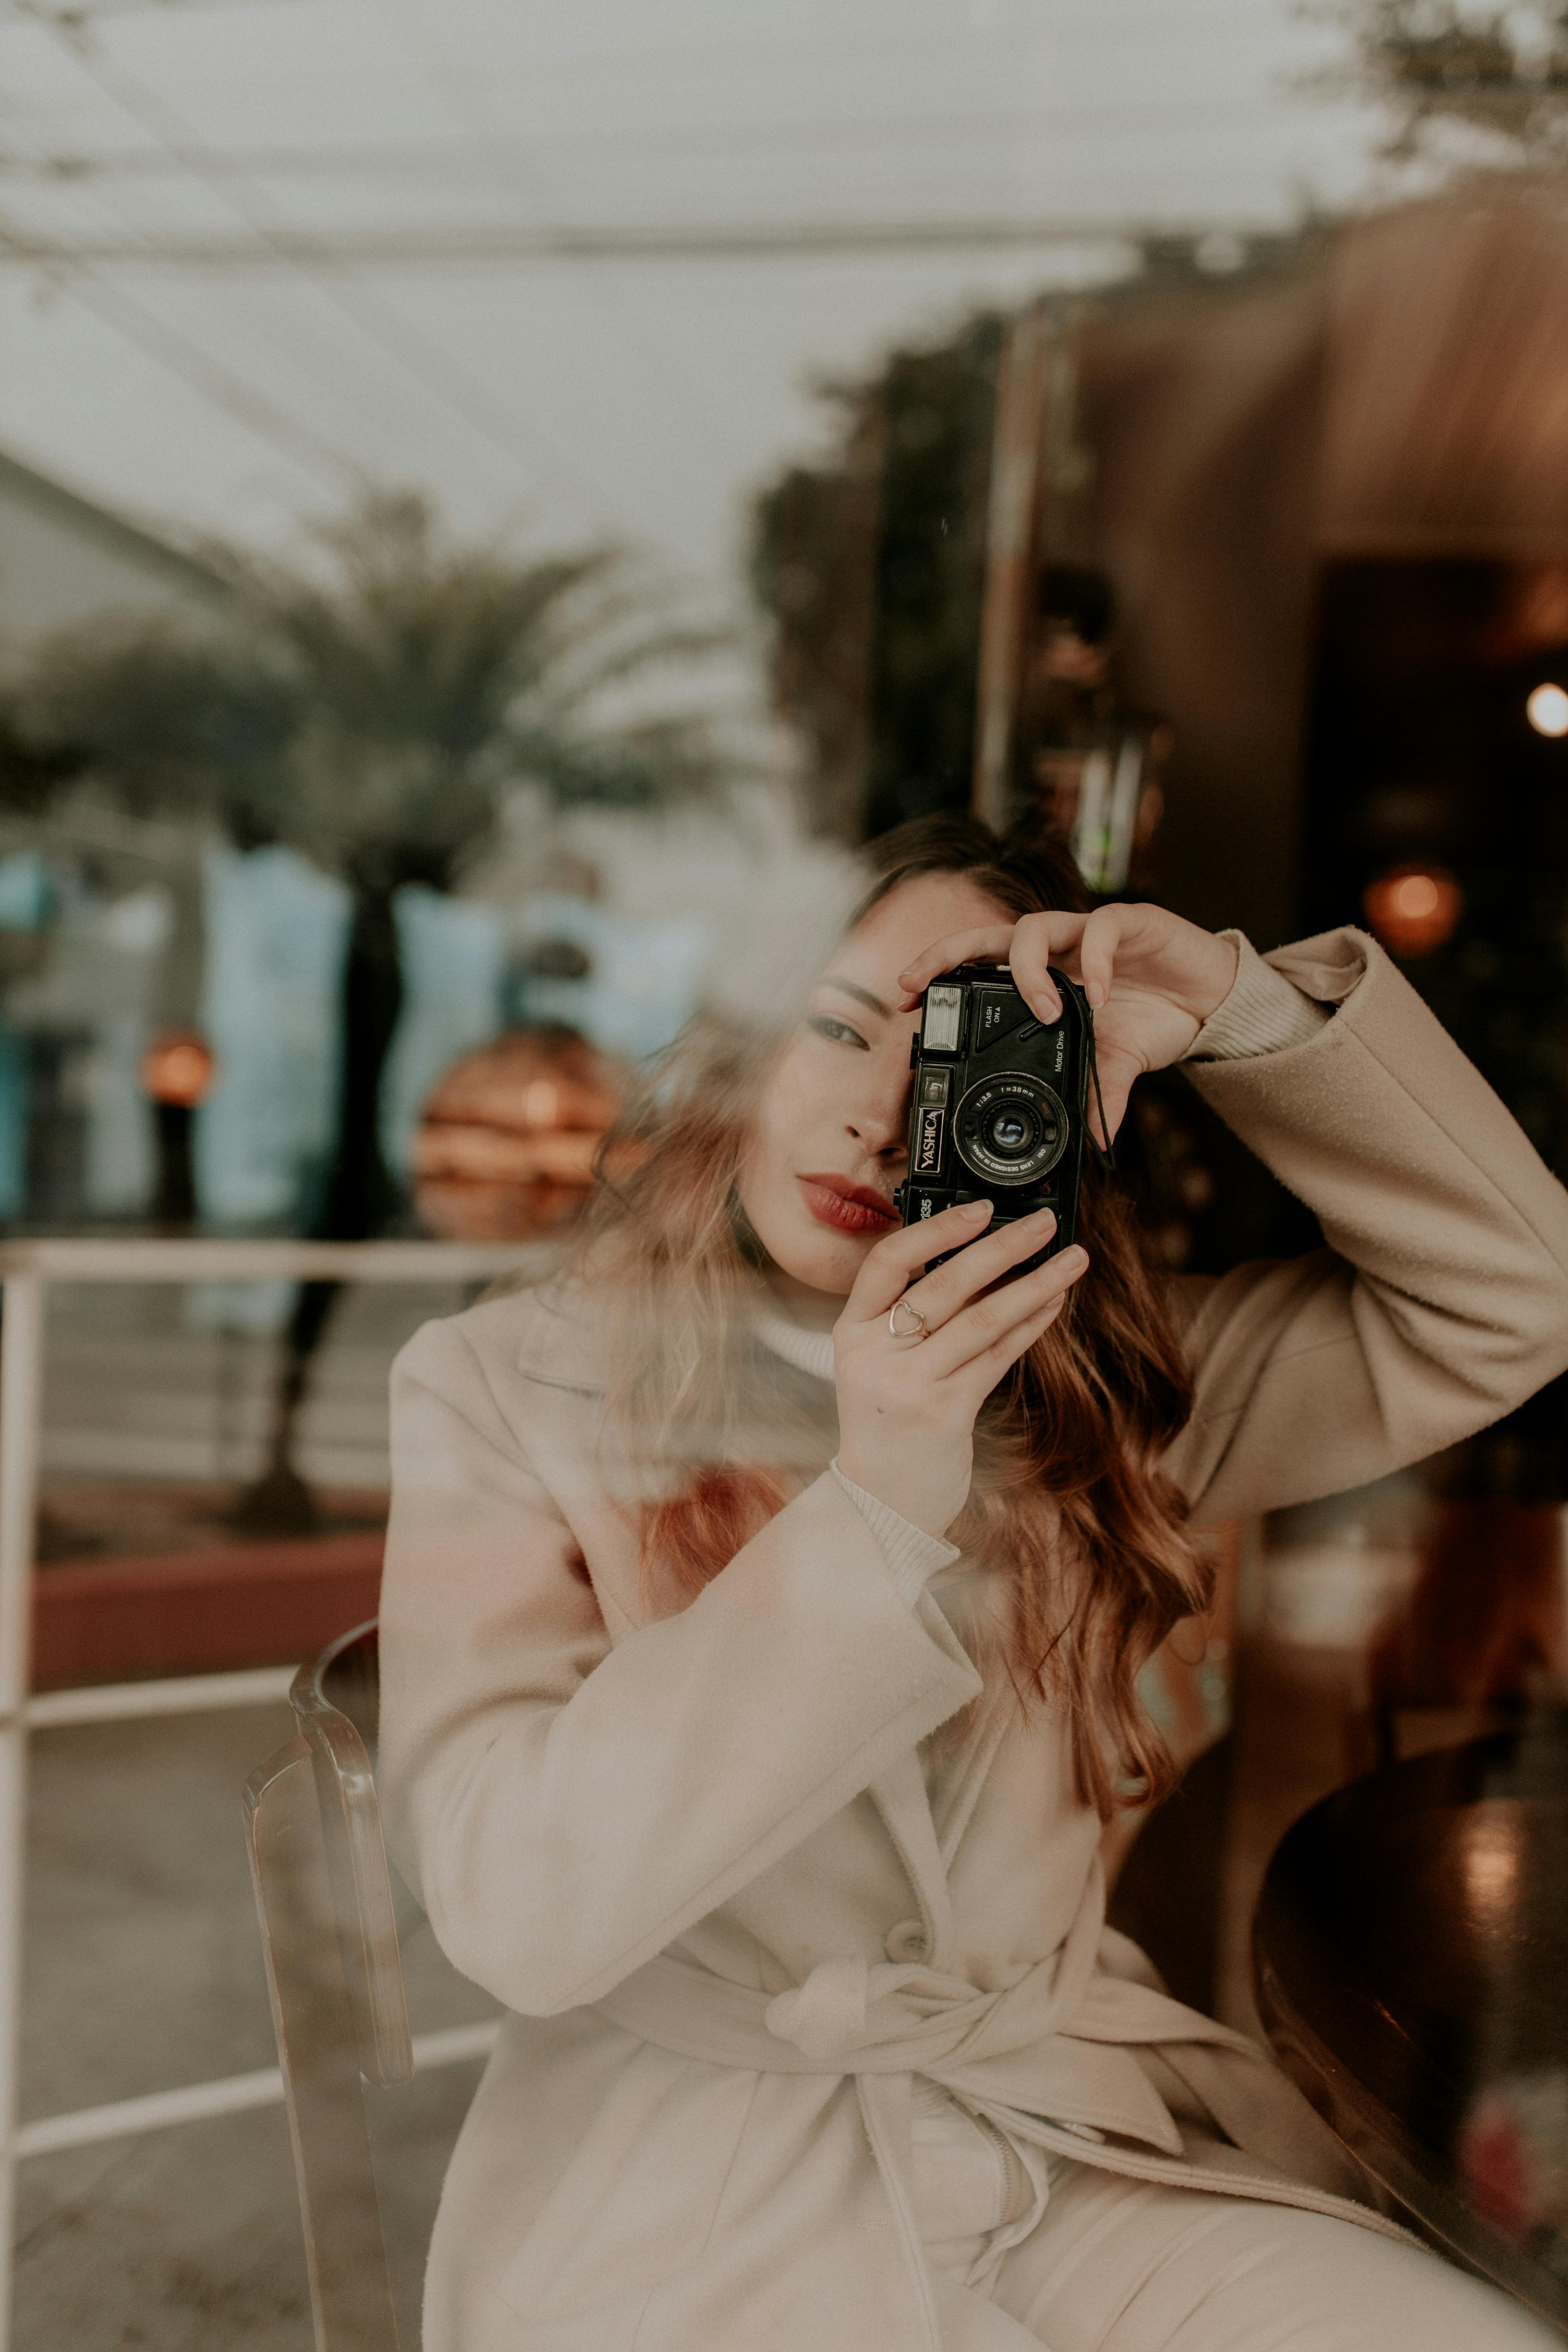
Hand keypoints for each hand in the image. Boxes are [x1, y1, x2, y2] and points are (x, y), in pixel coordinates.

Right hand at [834, 1198, 1089, 1538]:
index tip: (982, 1209)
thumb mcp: (881, 1363)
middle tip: (1046, 1221)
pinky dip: (1030, 1326)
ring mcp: (907, 1385)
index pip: (888, 1262)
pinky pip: (996, 1358)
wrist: (880, 1502)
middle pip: (943, 1285)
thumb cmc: (888, 1422)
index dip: (936, 1230)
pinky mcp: (943, 1414)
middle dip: (1003, 1247)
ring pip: (980, 1319)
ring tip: (1073, 1259)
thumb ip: (915, 1316)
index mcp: (851, 1331)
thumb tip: (984, 1258)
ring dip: (1034, 1284)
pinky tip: (1055, 1304)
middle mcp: (873, 1354)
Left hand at [896, 904, 1238, 1147]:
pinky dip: (1093, 963)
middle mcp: (1059, 948)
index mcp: (1044, 976)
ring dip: (1031, 970)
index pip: (980, 966)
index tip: (905, 1001)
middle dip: (946, 953)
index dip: (941, 976)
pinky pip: (1101, 931)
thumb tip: (1089, 1144)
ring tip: (1043, 1010)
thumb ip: (1097, 1095)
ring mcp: (1089, 932)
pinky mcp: (1131, 922)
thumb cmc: (1156, 1020)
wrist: (1213, 999)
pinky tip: (1096, 996)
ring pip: (1037, 927)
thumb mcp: (1118, 1067)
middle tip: (915, 983)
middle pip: (988, 935)